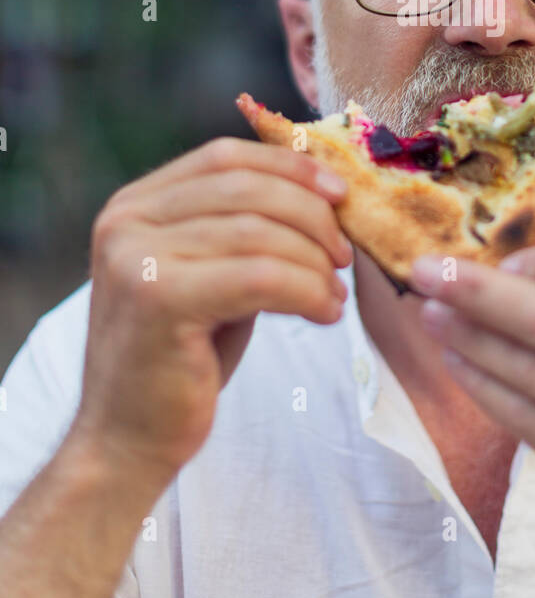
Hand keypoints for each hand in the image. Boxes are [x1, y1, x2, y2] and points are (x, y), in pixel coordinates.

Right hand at [74, 137, 351, 485]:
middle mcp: (126, 220)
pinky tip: (324, 314)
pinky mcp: (158, 299)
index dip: (289, 166)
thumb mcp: (210, 274)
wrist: (127, 441)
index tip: (339, 191)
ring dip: (314, 262)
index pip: (224, 156)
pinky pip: (260, 277)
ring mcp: (136, 257)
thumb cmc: (182, 357)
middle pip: (246, 188)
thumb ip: (243, 229)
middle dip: (311, 216)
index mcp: (134, 204)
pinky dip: (306, 291)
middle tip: (344, 255)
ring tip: (334, 294)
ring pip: (259, 233)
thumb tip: (323, 192)